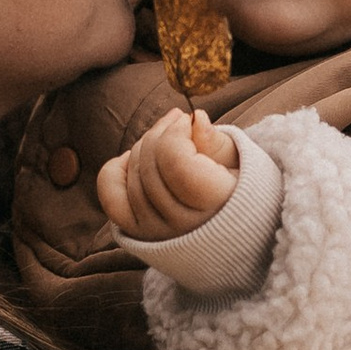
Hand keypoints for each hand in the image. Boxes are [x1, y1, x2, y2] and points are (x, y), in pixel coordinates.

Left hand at [97, 107, 242, 242]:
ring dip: (144, 146)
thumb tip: (197, 118)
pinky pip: (111, 195)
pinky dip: (116, 170)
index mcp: (216, 205)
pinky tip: (136, 159)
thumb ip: (217, 142)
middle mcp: (182, 225)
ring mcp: (155, 232)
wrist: (232, 231)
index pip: (175, 162)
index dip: (175, 132)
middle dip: (161, 132)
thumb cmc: (238, 188)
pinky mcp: (137, 232)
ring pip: (132, 175)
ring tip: (165, 139)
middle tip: (178, 122)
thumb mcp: (239, 162)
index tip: (188, 120)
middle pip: (151, 165)